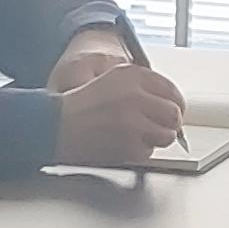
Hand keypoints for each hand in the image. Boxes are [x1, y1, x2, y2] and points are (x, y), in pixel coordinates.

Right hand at [51, 57, 192, 169]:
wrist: (54, 126)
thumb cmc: (80, 106)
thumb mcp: (111, 80)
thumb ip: (142, 88)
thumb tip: (171, 105)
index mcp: (131, 75)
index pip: (171, 90)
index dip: (173, 104)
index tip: (169, 111)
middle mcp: (134, 96)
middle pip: (174, 114)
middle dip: (168, 123)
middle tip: (157, 127)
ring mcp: (133, 121)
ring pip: (166, 135)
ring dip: (155, 139)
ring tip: (136, 135)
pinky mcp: (128, 145)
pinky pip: (148, 152)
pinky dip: (138, 152)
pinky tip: (122, 144)